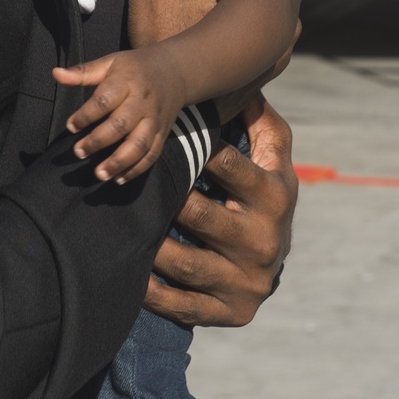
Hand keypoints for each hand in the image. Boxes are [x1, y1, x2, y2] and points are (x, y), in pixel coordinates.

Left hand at [53, 50, 185, 183]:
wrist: (175, 71)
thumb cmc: (134, 68)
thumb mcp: (109, 62)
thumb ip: (82, 72)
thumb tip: (55, 74)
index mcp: (127, 81)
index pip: (105, 100)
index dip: (86, 115)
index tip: (70, 126)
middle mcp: (142, 102)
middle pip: (121, 124)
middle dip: (98, 141)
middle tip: (78, 152)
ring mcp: (154, 119)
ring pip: (139, 144)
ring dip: (119, 162)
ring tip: (99, 174)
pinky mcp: (163, 133)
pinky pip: (152, 154)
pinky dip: (137, 169)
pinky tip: (119, 179)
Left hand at [142, 95, 297, 327]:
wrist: (274, 260)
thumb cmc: (265, 194)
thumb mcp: (275, 157)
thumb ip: (262, 122)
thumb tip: (245, 86)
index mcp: (274, 196)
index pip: (230, 167)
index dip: (195, 150)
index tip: (162, 139)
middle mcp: (263, 241)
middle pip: (202, 216)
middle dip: (164, 199)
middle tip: (128, 183)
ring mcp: (245, 281)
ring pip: (187, 262)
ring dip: (150, 244)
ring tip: (123, 224)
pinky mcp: (227, 312)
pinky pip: (183, 305)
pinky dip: (153, 293)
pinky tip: (130, 275)